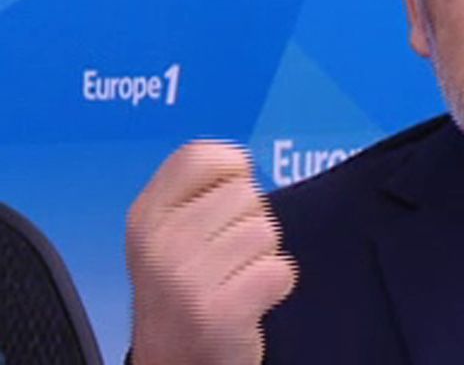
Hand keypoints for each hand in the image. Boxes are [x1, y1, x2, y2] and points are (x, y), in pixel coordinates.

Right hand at [127, 140, 295, 364]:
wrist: (174, 360)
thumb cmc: (184, 290)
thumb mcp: (166, 233)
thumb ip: (196, 191)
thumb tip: (243, 160)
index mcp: (146, 215)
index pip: (203, 155)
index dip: (232, 173)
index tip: (224, 207)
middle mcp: (160, 242)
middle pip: (247, 193)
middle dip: (249, 223)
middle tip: (225, 259)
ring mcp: (186, 278)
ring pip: (267, 232)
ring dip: (262, 257)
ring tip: (234, 280)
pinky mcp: (220, 311)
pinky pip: (281, 271)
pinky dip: (275, 286)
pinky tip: (249, 301)